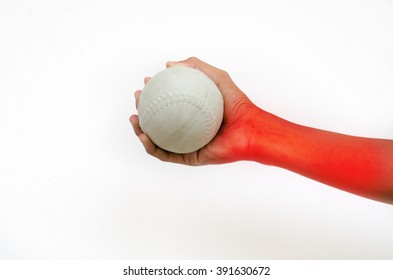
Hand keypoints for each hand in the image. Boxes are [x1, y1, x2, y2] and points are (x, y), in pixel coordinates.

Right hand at [130, 57, 259, 164]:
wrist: (249, 129)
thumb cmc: (237, 104)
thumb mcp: (217, 77)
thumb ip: (196, 67)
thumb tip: (168, 64)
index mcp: (192, 113)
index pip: (168, 103)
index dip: (153, 93)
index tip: (145, 83)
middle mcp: (187, 129)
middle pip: (158, 121)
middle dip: (142, 110)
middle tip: (137, 98)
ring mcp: (186, 144)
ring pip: (156, 140)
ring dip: (140, 130)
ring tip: (133, 118)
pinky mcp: (188, 158)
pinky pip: (165, 154)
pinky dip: (150, 146)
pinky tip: (143, 135)